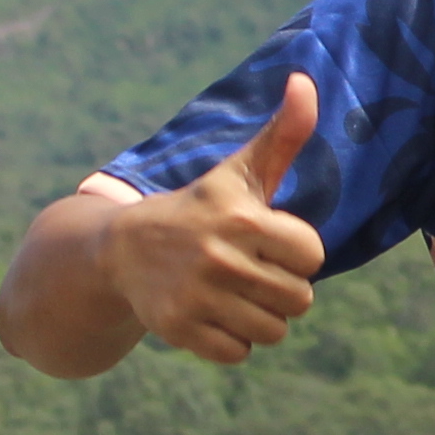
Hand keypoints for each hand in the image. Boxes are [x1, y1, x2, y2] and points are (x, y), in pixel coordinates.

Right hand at [103, 74, 326, 365]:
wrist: (122, 249)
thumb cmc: (200, 208)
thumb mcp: (240, 171)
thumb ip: (284, 133)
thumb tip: (305, 80)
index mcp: (243, 219)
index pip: (312, 256)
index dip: (296, 253)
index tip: (268, 242)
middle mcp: (219, 258)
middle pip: (299, 300)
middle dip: (281, 289)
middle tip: (251, 272)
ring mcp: (196, 296)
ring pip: (273, 332)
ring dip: (260, 318)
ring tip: (233, 294)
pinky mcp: (178, 329)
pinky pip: (238, 353)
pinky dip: (231, 341)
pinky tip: (212, 314)